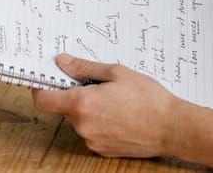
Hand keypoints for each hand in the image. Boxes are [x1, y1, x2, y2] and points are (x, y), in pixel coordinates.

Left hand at [31, 54, 178, 158]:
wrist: (171, 127)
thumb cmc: (148, 98)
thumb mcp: (116, 73)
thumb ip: (84, 68)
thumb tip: (63, 62)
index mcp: (82, 103)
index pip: (43, 99)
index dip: (40, 87)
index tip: (46, 79)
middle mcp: (83, 125)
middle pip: (65, 108)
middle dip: (77, 95)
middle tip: (100, 85)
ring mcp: (92, 140)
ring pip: (80, 120)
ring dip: (90, 109)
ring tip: (117, 101)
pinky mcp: (102, 150)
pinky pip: (92, 132)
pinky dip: (100, 123)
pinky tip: (120, 115)